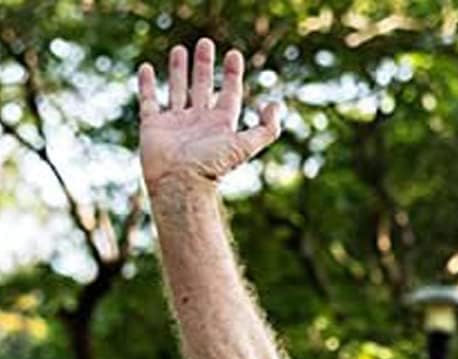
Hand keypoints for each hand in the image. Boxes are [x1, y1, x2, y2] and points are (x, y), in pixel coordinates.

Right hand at [138, 38, 281, 191]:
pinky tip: (147, 68)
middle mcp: (199, 122)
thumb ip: (265, 129)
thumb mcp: (245, 145)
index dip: (233, 75)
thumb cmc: (212, 165)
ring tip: (180, 49)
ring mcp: (176, 122)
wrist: (180, 182)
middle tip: (206, 43)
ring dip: (179, 70)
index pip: (230, 94)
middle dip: (205, 65)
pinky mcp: (153, 125)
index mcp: (221, 125)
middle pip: (203, 86)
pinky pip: (149, 100)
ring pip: (178, 89)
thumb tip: (275, 104)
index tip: (234, 54)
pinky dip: (147, 84)